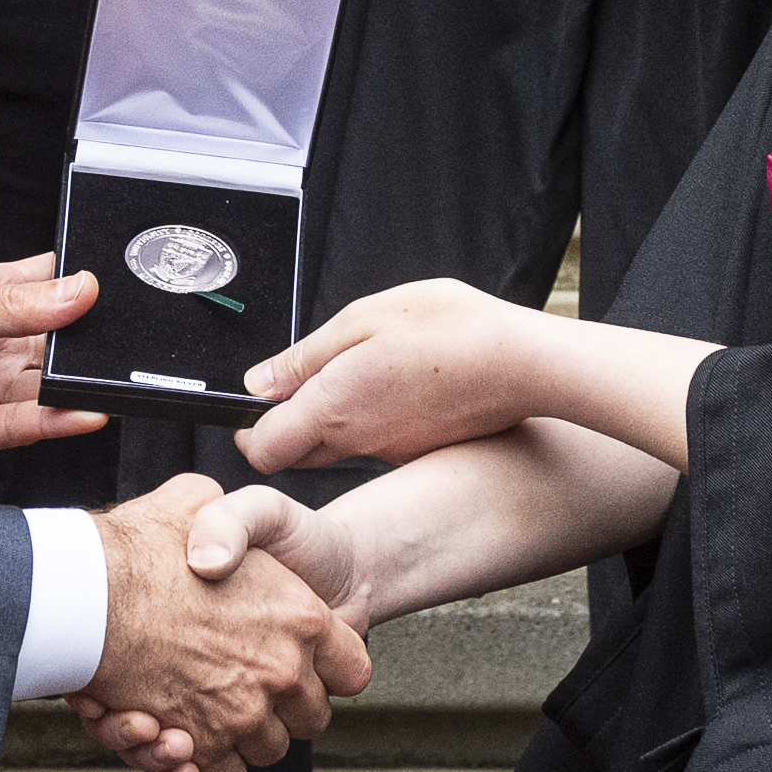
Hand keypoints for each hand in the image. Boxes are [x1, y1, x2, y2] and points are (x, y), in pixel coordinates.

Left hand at [0, 254, 109, 477]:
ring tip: (111, 377)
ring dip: (78, 383)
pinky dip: (61, 419)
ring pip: (47, 385)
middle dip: (86, 340)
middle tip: (122, 337)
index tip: (116, 283)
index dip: (77, 285)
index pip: (41, 287)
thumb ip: (15, 304)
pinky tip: (86, 410)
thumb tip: (78, 288)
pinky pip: (30, 425)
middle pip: (53, 341)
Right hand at [66, 475, 371, 771]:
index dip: (332, 669)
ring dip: (244, 736)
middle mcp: (281, 670)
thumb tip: (224, 527)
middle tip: (253, 686)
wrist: (88, 590)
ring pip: (268, 749)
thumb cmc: (141, 547)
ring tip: (213, 708)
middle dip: (287, 708)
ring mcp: (242, 712)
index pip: (352, 668)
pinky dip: (208, 766)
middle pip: (312, 717)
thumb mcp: (199, 502)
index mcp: (300, 615)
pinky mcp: (200, 743)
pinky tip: (189, 739)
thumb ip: (228, 519)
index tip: (310, 668)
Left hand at [237, 279, 558, 474]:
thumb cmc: (448, 329)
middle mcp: (359, 440)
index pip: (263, 449)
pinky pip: (380, 441)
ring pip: (340, 444)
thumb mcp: (363, 319)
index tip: (253, 404)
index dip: (248, 430)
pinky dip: (375, 419)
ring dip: (334, 417)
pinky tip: (398, 384)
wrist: (523, 364)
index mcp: (334, 407)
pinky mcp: (421, 448)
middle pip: (297, 452)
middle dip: (286, 425)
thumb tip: (257, 383)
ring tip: (359, 371)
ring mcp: (392, 450)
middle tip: (301, 383)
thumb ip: (305, 357)